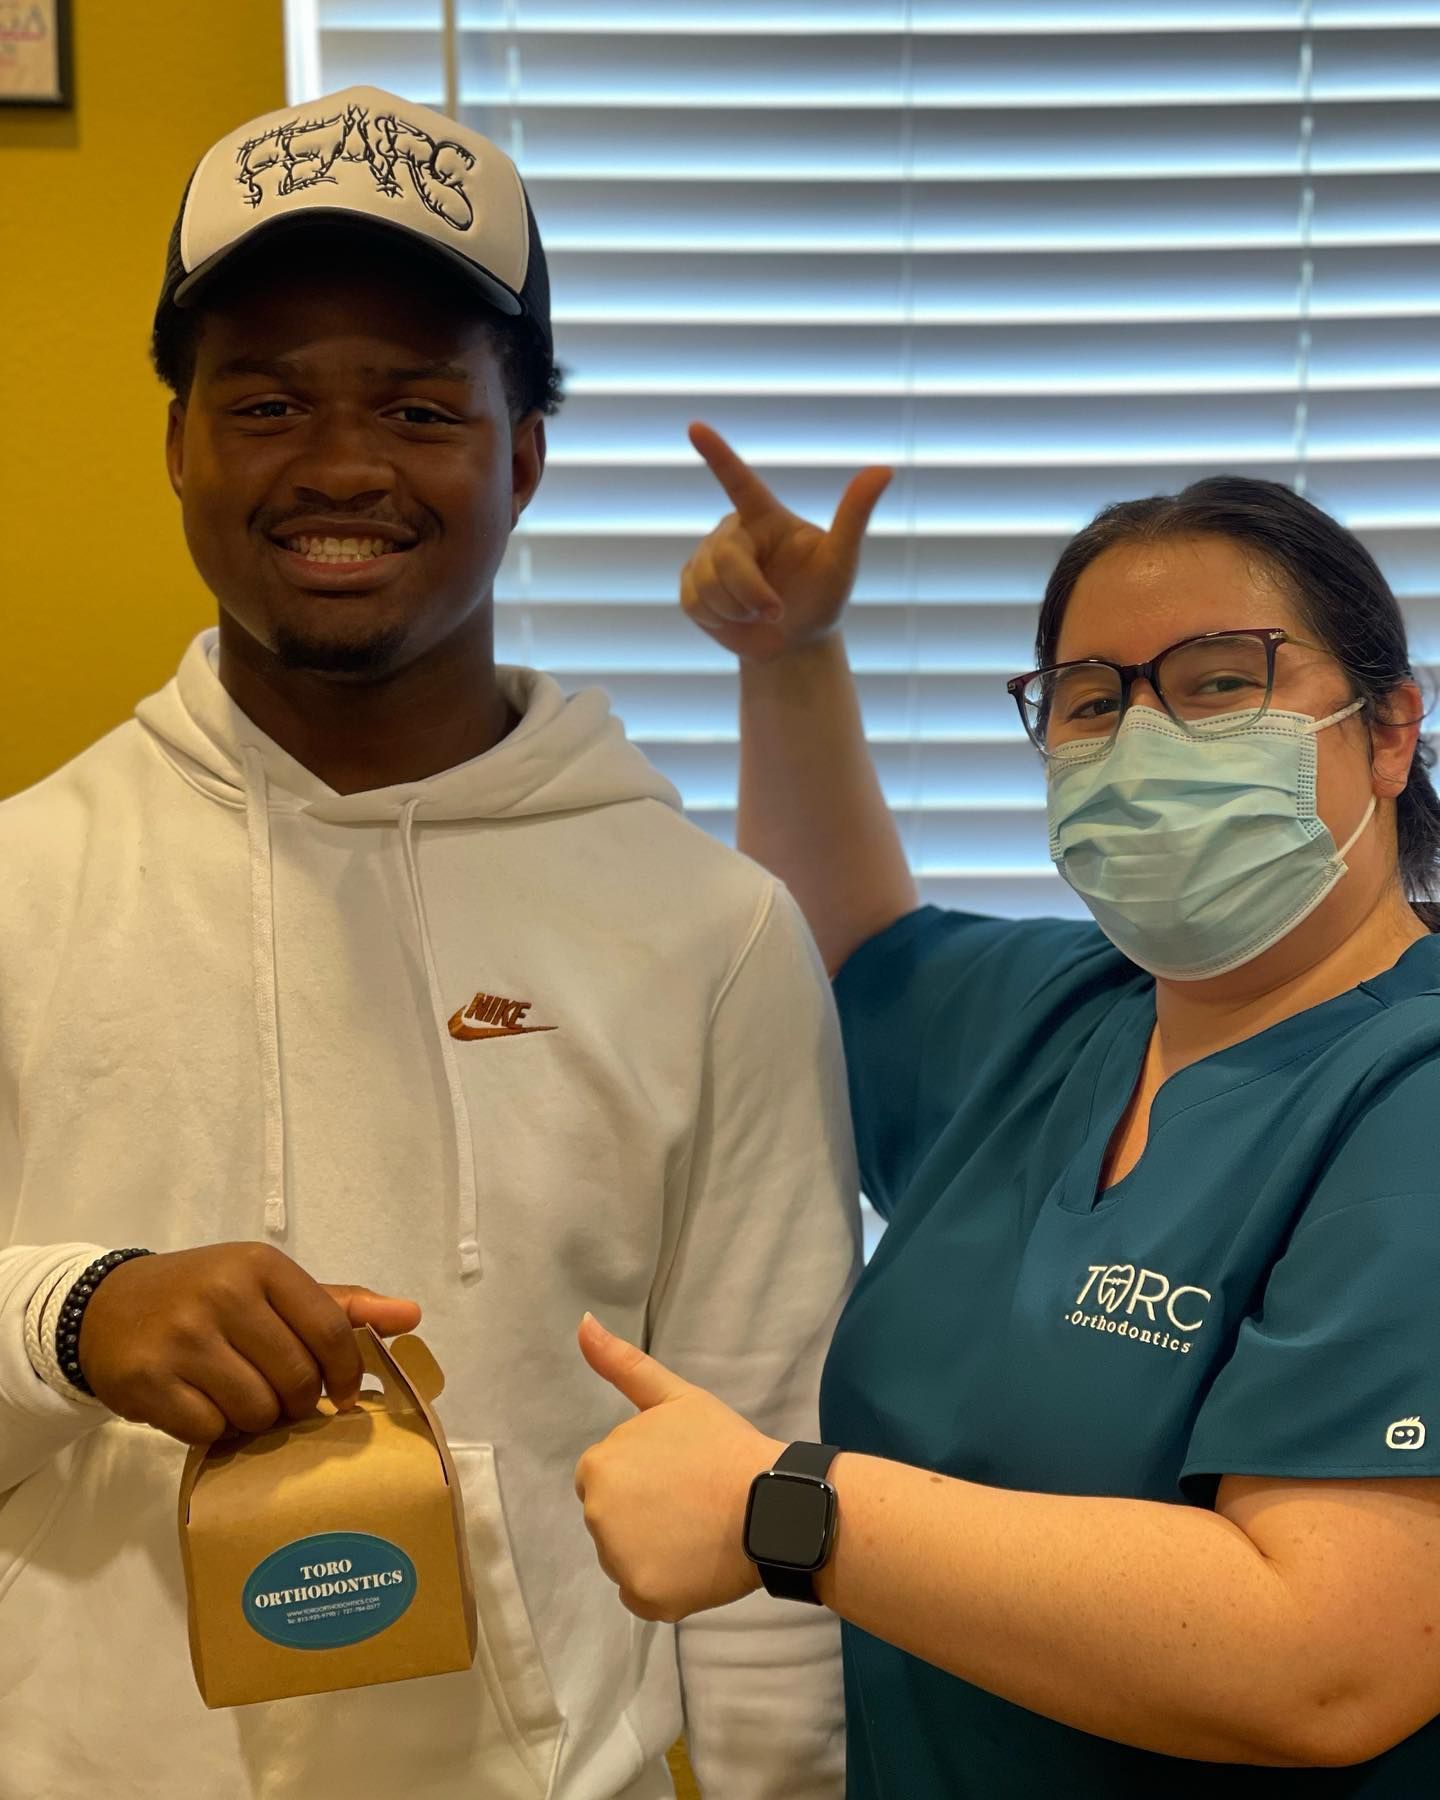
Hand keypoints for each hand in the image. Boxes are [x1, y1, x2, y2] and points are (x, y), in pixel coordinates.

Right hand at [78, 1241, 421, 1445]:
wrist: (107, 1308)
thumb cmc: (204, 1296)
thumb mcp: (269, 1285)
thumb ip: (340, 1303)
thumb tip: (412, 1315)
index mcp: (261, 1265)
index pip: (332, 1330)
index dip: (347, 1372)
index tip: (345, 1393)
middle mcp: (223, 1295)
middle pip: (297, 1378)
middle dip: (299, 1401)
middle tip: (281, 1396)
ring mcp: (182, 1338)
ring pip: (257, 1410)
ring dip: (257, 1419)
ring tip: (239, 1398)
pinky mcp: (148, 1381)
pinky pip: (209, 1430)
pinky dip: (215, 1430)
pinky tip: (203, 1407)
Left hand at [573, 1313, 782, 1622]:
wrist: (771, 1504)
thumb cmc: (722, 1445)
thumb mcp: (673, 1396)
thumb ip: (621, 1363)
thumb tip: (582, 1322)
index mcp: (597, 1467)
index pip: (606, 1479)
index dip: (644, 1476)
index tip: (677, 1473)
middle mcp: (596, 1517)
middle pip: (612, 1519)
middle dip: (643, 1512)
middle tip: (690, 1502)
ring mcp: (618, 1562)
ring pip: (625, 1557)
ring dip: (652, 1549)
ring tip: (697, 1531)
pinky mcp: (644, 1598)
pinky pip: (640, 1593)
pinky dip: (663, 1584)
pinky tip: (695, 1563)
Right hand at [682, 421, 891, 663]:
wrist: (796, 643)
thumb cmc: (823, 597)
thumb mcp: (841, 561)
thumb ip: (854, 515)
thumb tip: (885, 469)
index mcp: (766, 517)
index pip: (739, 482)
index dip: (717, 455)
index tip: (695, 427)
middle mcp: (733, 530)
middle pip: (725, 557)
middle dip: (750, 592)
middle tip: (775, 611)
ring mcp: (707, 556)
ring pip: (706, 582)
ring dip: (736, 610)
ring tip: (758, 615)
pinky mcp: (690, 584)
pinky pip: (692, 602)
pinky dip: (718, 621)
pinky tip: (735, 621)